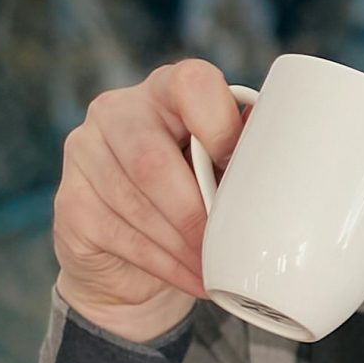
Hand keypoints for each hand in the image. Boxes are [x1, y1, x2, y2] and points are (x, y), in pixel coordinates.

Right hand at [52, 59, 247, 341]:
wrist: (135, 254)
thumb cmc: (197, 194)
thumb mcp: (225, 168)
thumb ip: (249, 156)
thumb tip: (293, 158)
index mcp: (166, 90)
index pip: (192, 83)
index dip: (220, 127)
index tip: (240, 168)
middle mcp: (116, 112)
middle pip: (151, 159)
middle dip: (196, 211)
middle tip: (230, 244)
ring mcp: (85, 154)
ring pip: (135, 203)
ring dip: (184, 245)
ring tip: (219, 269)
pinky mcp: (70, 202)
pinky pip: (120, 235)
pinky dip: (166, 264)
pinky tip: (195, 279)